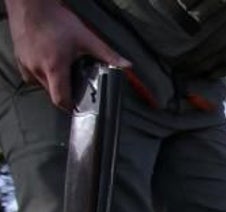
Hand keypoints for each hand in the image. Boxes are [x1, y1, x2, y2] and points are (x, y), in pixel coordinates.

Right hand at [5, 0, 129, 109]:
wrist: (31, 5)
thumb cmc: (56, 20)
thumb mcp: (86, 38)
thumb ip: (107, 54)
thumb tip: (126, 65)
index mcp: (54, 67)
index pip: (60, 99)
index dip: (71, 106)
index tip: (79, 106)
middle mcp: (37, 69)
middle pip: (52, 92)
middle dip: (65, 92)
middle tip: (76, 83)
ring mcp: (25, 64)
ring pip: (40, 84)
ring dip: (53, 82)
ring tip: (64, 71)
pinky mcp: (18, 58)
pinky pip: (30, 75)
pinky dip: (41, 74)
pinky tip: (50, 64)